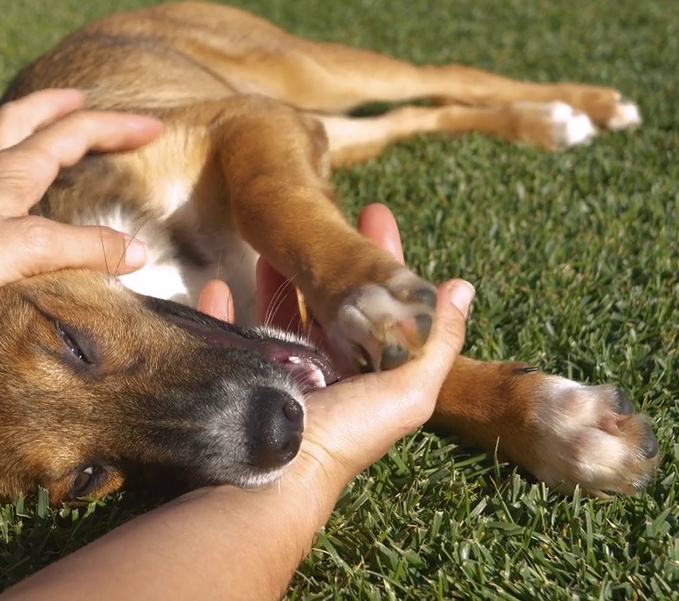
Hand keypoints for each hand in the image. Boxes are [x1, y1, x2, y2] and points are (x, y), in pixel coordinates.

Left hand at [0, 89, 161, 313]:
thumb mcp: (31, 251)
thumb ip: (86, 247)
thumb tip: (137, 251)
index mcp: (13, 168)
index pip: (74, 134)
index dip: (116, 127)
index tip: (153, 127)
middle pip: (24, 116)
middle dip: (59, 105)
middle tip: (82, 100)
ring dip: (7, 115)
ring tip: (19, 113)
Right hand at [197, 204, 473, 485]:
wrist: (277, 473)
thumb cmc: (349, 432)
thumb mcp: (411, 388)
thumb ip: (436, 338)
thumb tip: (461, 286)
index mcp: (367, 368)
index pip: (379, 299)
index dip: (382, 257)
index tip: (375, 213)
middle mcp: (325, 366)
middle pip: (327, 294)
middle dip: (328, 250)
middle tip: (325, 205)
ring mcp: (278, 369)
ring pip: (276, 308)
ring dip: (276, 271)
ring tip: (270, 234)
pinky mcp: (235, 371)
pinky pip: (225, 332)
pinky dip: (220, 308)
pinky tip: (217, 282)